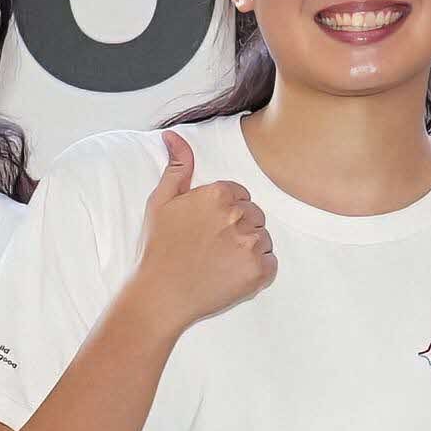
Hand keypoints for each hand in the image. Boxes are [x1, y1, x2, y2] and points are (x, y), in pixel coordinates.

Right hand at [132, 128, 275, 333]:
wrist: (161, 295)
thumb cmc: (159, 249)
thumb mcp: (161, 201)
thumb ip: (177, 167)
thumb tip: (173, 135)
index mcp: (219, 194)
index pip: (240, 195)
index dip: (224, 213)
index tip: (207, 229)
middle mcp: (239, 215)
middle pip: (254, 216)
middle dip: (238, 228)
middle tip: (212, 247)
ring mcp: (251, 244)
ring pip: (263, 239)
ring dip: (248, 249)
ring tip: (220, 262)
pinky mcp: (259, 272)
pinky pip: (271, 264)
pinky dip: (257, 271)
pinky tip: (231, 275)